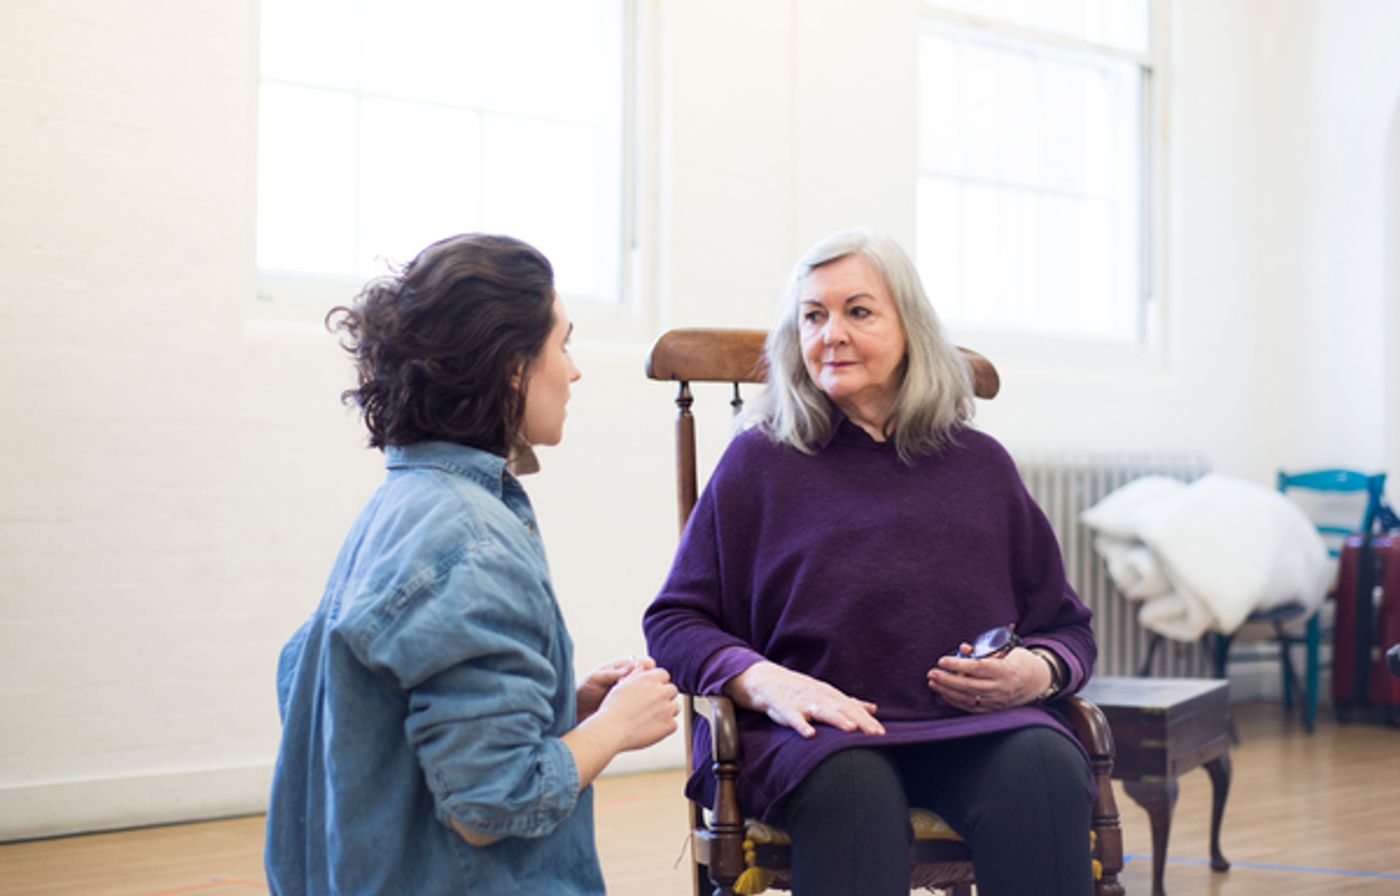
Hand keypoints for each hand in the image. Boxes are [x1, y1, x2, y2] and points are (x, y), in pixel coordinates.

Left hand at [577, 655, 654, 721]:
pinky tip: (639, 709)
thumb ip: (611, 673)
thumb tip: (630, 666)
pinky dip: (643, 706)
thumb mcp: (595, 678)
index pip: (641, 662)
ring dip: (647, 694)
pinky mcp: (629, 706)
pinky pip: (640, 704)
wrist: (576, 709)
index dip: (647, 664)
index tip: (647, 667)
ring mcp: (630, 693)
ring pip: (646, 691)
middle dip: (650, 680)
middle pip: (647, 676)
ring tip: (639, 698)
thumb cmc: (583, 690)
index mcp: (622, 667)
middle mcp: (628, 679)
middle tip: (645, 684)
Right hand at [595, 666, 679, 750]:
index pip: (664, 675)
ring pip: (675, 707)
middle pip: (672, 690)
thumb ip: (637, 674)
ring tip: (650, 719)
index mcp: (650, 678)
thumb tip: (645, 665)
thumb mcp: (623, 684)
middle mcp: (661, 691)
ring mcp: (667, 708)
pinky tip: (651, 729)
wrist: (611, 730)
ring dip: (667, 711)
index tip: (651, 692)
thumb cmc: (613, 708)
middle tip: (651, 707)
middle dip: (664, 697)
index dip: (658, 684)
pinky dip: (665, 727)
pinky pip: (673, 724)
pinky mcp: (669, 725)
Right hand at [724, 661, 883, 738]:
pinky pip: (794, 718)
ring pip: (822, 711)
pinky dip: (801, 725)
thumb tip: (873, 708)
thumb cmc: (801, 691)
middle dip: (860, 721)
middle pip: (843, 710)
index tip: (882, 734)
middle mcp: (819, 697)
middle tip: (875, 734)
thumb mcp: (826, 695)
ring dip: (837, 719)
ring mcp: (802, 702)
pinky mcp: (785, 708)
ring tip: (851, 729)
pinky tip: (810, 734)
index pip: (853, 709)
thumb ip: (849, 703)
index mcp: (831, 696)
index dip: (868, 721)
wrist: (767, 681)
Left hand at [926, 646, 1049, 712]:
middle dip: (947, 680)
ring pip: (968, 698)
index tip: (942, 660)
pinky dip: (956, 701)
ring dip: (947, 691)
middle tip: (931, 673)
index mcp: (1004, 670)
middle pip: (969, 685)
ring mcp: (998, 700)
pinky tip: (944, 694)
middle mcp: (1001, 687)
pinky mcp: (994, 709)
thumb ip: (983, 650)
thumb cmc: (1015, 660)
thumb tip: (963, 649)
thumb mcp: (1004, 650)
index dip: (958, 664)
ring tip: (933, 683)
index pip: (977, 667)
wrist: (1035, 681)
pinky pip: (972, 708)